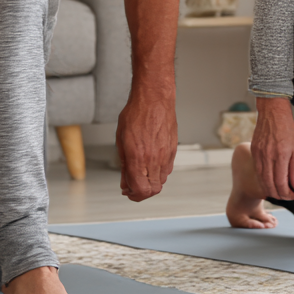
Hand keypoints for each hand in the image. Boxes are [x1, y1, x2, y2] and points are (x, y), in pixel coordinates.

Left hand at [115, 86, 176, 201]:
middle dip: (142, 193)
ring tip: (141, 174)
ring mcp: (165, 155)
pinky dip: (158, 173)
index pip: (140, 189)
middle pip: (153, 190)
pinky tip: (150, 164)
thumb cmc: (136, 113)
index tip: (127, 191)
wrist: (154, 99)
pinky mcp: (172, 150)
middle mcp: (154, 158)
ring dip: (150, 183)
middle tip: (133, 187)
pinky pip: (167, 170)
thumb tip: (125, 182)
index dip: (133, 195)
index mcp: (138, 157)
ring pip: (161, 181)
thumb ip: (124, 164)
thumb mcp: (121, 140)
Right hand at [251, 97, 293, 200]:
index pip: (281, 183)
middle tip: (286, 197)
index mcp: (281, 155)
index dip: (287, 193)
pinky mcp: (253, 151)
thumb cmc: (287, 129)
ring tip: (278, 192)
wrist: (272, 113)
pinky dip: (263, 179)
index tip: (293, 195)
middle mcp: (267, 156)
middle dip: (278, 194)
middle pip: (269, 184)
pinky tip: (269, 181)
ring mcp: (258, 154)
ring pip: (261, 179)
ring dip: (269, 189)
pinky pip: (257, 171)